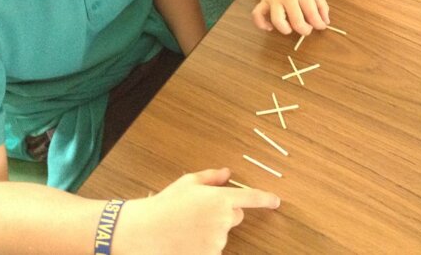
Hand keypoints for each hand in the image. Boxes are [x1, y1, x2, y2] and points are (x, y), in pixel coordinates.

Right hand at [113, 168, 279, 254]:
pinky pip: (214, 248)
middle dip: (224, 214)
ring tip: (188, 226)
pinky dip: (205, 245)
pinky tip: (188, 239)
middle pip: (235, 217)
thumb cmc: (166, 205)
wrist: (145, 231)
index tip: (276, 201)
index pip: (252, 198)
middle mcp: (223, 219)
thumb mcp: (188, 183)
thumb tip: (228, 173)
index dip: (266, 199)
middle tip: (199, 213)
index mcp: (221, 198)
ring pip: (223, 234)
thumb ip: (212, 177)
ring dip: (212, 230)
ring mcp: (217, 240)